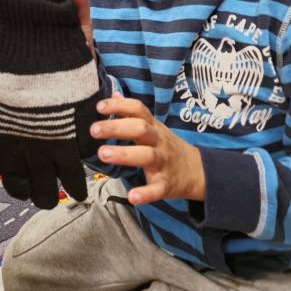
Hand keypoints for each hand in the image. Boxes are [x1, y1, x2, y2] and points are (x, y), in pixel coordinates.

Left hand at [90, 93, 205, 203]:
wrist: (197, 171)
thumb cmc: (165, 146)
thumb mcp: (152, 126)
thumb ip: (132, 113)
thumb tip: (114, 93)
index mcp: (152, 127)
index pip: (138, 110)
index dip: (120, 106)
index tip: (99, 106)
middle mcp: (158, 141)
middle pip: (140, 129)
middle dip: (116, 127)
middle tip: (93, 129)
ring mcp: (163, 162)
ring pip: (146, 156)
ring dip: (124, 154)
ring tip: (103, 154)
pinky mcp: (166, 184)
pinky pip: (156, 189)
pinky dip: (145, 193)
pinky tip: (131, 197)